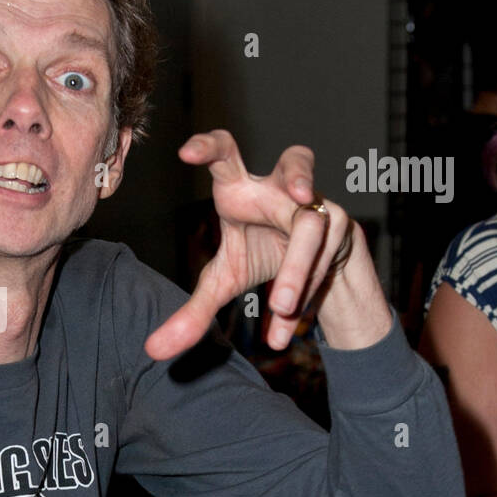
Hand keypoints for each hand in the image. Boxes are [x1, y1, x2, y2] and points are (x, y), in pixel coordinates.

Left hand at [144, 130, 353, 359]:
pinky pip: (326, 260)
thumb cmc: (261, 256)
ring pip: (313, 229)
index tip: (186, 153)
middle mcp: (282, 188)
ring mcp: (318, 205)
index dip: (209, 146)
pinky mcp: (343, 228)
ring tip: (281, 306)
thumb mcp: (224, 284)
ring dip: (299, 268)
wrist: (316, 272)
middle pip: (297, 164)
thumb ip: (192, 313)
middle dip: (300, 176)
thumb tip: (153, 351)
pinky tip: (282, 330)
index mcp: (243, 189)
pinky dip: (306, 294)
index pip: (226, 152)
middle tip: (300, 195)